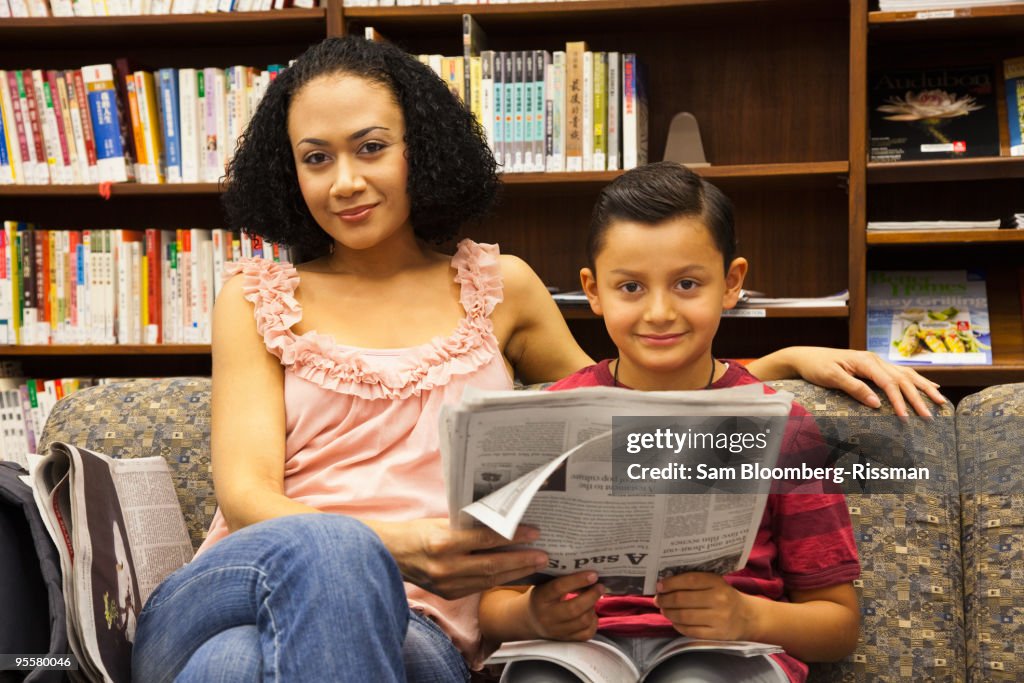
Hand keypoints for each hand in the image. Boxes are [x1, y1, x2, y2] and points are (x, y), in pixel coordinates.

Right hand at [379, 519, 547, 600]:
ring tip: (535, 565)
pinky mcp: (449, 594)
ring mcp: (447, 584)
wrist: (389, 555)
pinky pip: (480, 587)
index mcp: (444, 543)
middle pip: (492, 565)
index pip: (486, 540)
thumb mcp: (442, 522)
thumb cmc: (417, 532)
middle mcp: (446, 567)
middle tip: (543, 556)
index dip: (512, 537)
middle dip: (521, 561)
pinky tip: (515, 575)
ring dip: (515, 573)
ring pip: (489, 580)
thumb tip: (502, 523)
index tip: (534, 533)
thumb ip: (469, 527)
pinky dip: (499, 581)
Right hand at [524, 572, 603, 640]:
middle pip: (574, 609)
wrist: (530, 620)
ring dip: (592, 608)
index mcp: (540, 598)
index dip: (578, 580)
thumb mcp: (545, 585)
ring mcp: (557, 631)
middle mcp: (547, 617)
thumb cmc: (542, 597)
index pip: (559, 587)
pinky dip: (593, 622)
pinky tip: (590, 613)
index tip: (593, 574)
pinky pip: (587, 633)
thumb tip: (588, 573)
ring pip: (583, 621)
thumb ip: (561, 579)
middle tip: (600, 586)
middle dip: (591, 596)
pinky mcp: (566, 640)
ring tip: (593, 599)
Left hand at [654, 572, 756, 640]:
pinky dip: (678, 626)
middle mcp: (718, 600)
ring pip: (684, 616)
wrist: (748, 617)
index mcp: (717, 583)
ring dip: (669, 613)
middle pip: (682, 599)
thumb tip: (665, 584)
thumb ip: (694, 581)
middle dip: (665, 599)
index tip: (659, 586)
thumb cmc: (725, 596)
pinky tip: (674, 621)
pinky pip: (690, 631)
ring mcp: (718, 619)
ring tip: (664, 609)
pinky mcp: (716, 635)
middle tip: (658, 599)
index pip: (689, 580)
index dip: (670, 583)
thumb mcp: (715, 583)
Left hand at [769, 346, 945, 417]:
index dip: (899, 401)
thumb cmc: (816, 367)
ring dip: (923, 388)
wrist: (805, 357)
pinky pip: (901, 373)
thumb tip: (877, 404)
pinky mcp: (875, 366)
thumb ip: (854, 388)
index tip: (906, 418)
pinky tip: (929, 386)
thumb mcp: (831, 378)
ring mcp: (876, 362)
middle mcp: (875, 359)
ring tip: (940, 401)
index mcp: (866, 361)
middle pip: (902, 379)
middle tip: (930, 416)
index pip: (888, 383)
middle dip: (917, 398)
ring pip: (906, 375)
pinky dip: (917, 380)